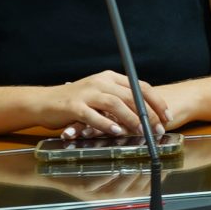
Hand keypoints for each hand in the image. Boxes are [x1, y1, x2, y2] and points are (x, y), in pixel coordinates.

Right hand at [35, 71, 169, 139]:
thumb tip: (145, 114)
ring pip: (115, 104)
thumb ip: (119, 101)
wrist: (43, 102)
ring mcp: (87, 93)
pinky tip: (116, 132)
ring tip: (141, 132)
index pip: (140, 86)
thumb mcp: (99, 96)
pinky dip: (106, 124)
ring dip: (131, 119)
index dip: (156, 101)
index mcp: (110, 77)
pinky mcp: (74, 106)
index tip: (167, 116)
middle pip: (131, 95)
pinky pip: (93, 115)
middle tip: (157, 128)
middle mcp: (100, 81)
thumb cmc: (75, 102)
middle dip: (148, 113)